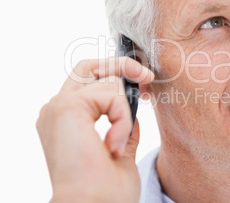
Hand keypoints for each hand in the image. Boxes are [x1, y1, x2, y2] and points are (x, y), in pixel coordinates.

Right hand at [36, 57, 153, 201]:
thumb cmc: (105, 189)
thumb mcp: (120, 148)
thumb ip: (122, 126)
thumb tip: (133, 110)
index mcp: (66, 121)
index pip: (87, 80)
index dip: (116, 75)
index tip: (143, 85)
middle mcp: (57, 110)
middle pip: (90, 66)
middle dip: (123, 66)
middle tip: (147, 77)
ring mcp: (59, 106)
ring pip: (106, 79)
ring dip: (125, 110)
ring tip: (119, 142)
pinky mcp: (67, 107)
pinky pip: (110, 93)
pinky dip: (122, 117)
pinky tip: (114, 144)